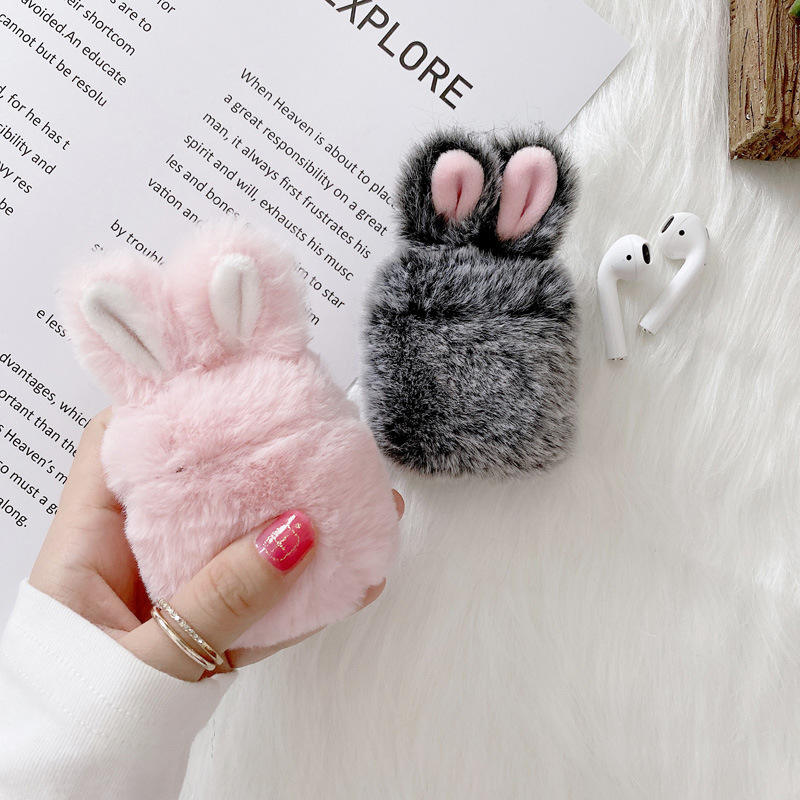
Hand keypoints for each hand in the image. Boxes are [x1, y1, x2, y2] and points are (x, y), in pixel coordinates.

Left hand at [29, 409, 403, 680]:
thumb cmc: (73, 739)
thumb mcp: (143, 668)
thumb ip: (219, 602)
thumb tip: (292, 534)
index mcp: (87, 549)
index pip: (119, 446)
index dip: (167, 404)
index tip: (227, 384)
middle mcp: (130, 563)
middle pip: (194, 485)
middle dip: (253, 460)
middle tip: (311, 435)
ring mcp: (173, 599)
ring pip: (238, 543)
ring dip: (294, 527)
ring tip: (354, 501)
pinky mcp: (207, 637)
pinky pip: (260, 602)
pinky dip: (303, 593)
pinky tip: (351, 576)